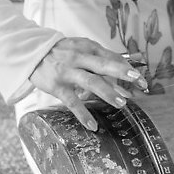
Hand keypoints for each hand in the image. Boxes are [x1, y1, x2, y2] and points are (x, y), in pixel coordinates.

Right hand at [29, 37, 147, 131]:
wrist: (31, 52)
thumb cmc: (63, 52)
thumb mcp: (83, 48)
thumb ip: (102, 58)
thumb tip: (127, 70)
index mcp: (89, 48)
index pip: (112, 57)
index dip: (127, 67)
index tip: (141, 79)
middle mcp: (80, 58)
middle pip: (104, 65)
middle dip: (123, 73)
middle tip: (139, 82)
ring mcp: (68, 72)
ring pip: (91, 82)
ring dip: (108, 93)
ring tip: (122, 104)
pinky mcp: (57, 86)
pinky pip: (72, 101)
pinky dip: (83, 114)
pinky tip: (93, 125)